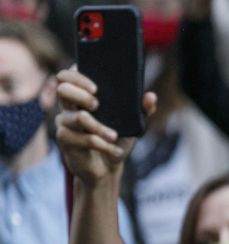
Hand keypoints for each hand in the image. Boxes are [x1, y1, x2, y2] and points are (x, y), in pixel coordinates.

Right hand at [54, 68, 156, 186]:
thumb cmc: (116, 140)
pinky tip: (114, 151)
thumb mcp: (132, 124)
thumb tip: (151, 96)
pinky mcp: (64, 139)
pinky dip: (102, 145)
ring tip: (114, 136)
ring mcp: (64, 122)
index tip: (96, 87)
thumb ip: (141, 110)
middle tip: (97, 105)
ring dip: (99, 127)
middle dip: (82, 95)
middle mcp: (69, 106)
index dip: (77, 75)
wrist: (108, 167)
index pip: (68, 76)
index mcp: (81, 96)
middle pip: (62, 89)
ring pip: (77, 117)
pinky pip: (83, 138)